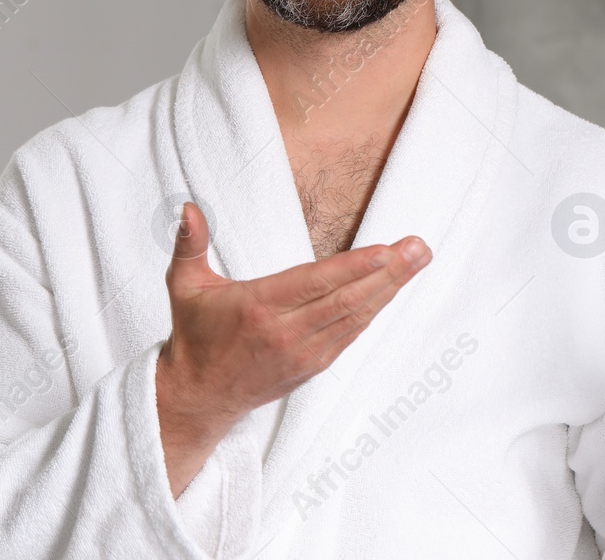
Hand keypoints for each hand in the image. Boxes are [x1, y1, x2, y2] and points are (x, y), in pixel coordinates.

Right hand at [155, 200, 430, 496]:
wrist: (199, 396)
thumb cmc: (194, 334)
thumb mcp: (184, 285)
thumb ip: (190, 244)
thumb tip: (188, 208)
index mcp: (258, 307)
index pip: (316, 283)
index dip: (354, 268)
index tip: (386, 250)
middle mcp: (286, 333)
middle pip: (347, 299)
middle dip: (389, 273)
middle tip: (420, 248)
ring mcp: (303, 353)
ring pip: (356, 318)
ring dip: (390, 289)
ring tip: (417, 262)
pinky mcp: (312, 366)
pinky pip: (350, 334)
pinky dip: (373, 311)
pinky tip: (392, 290)